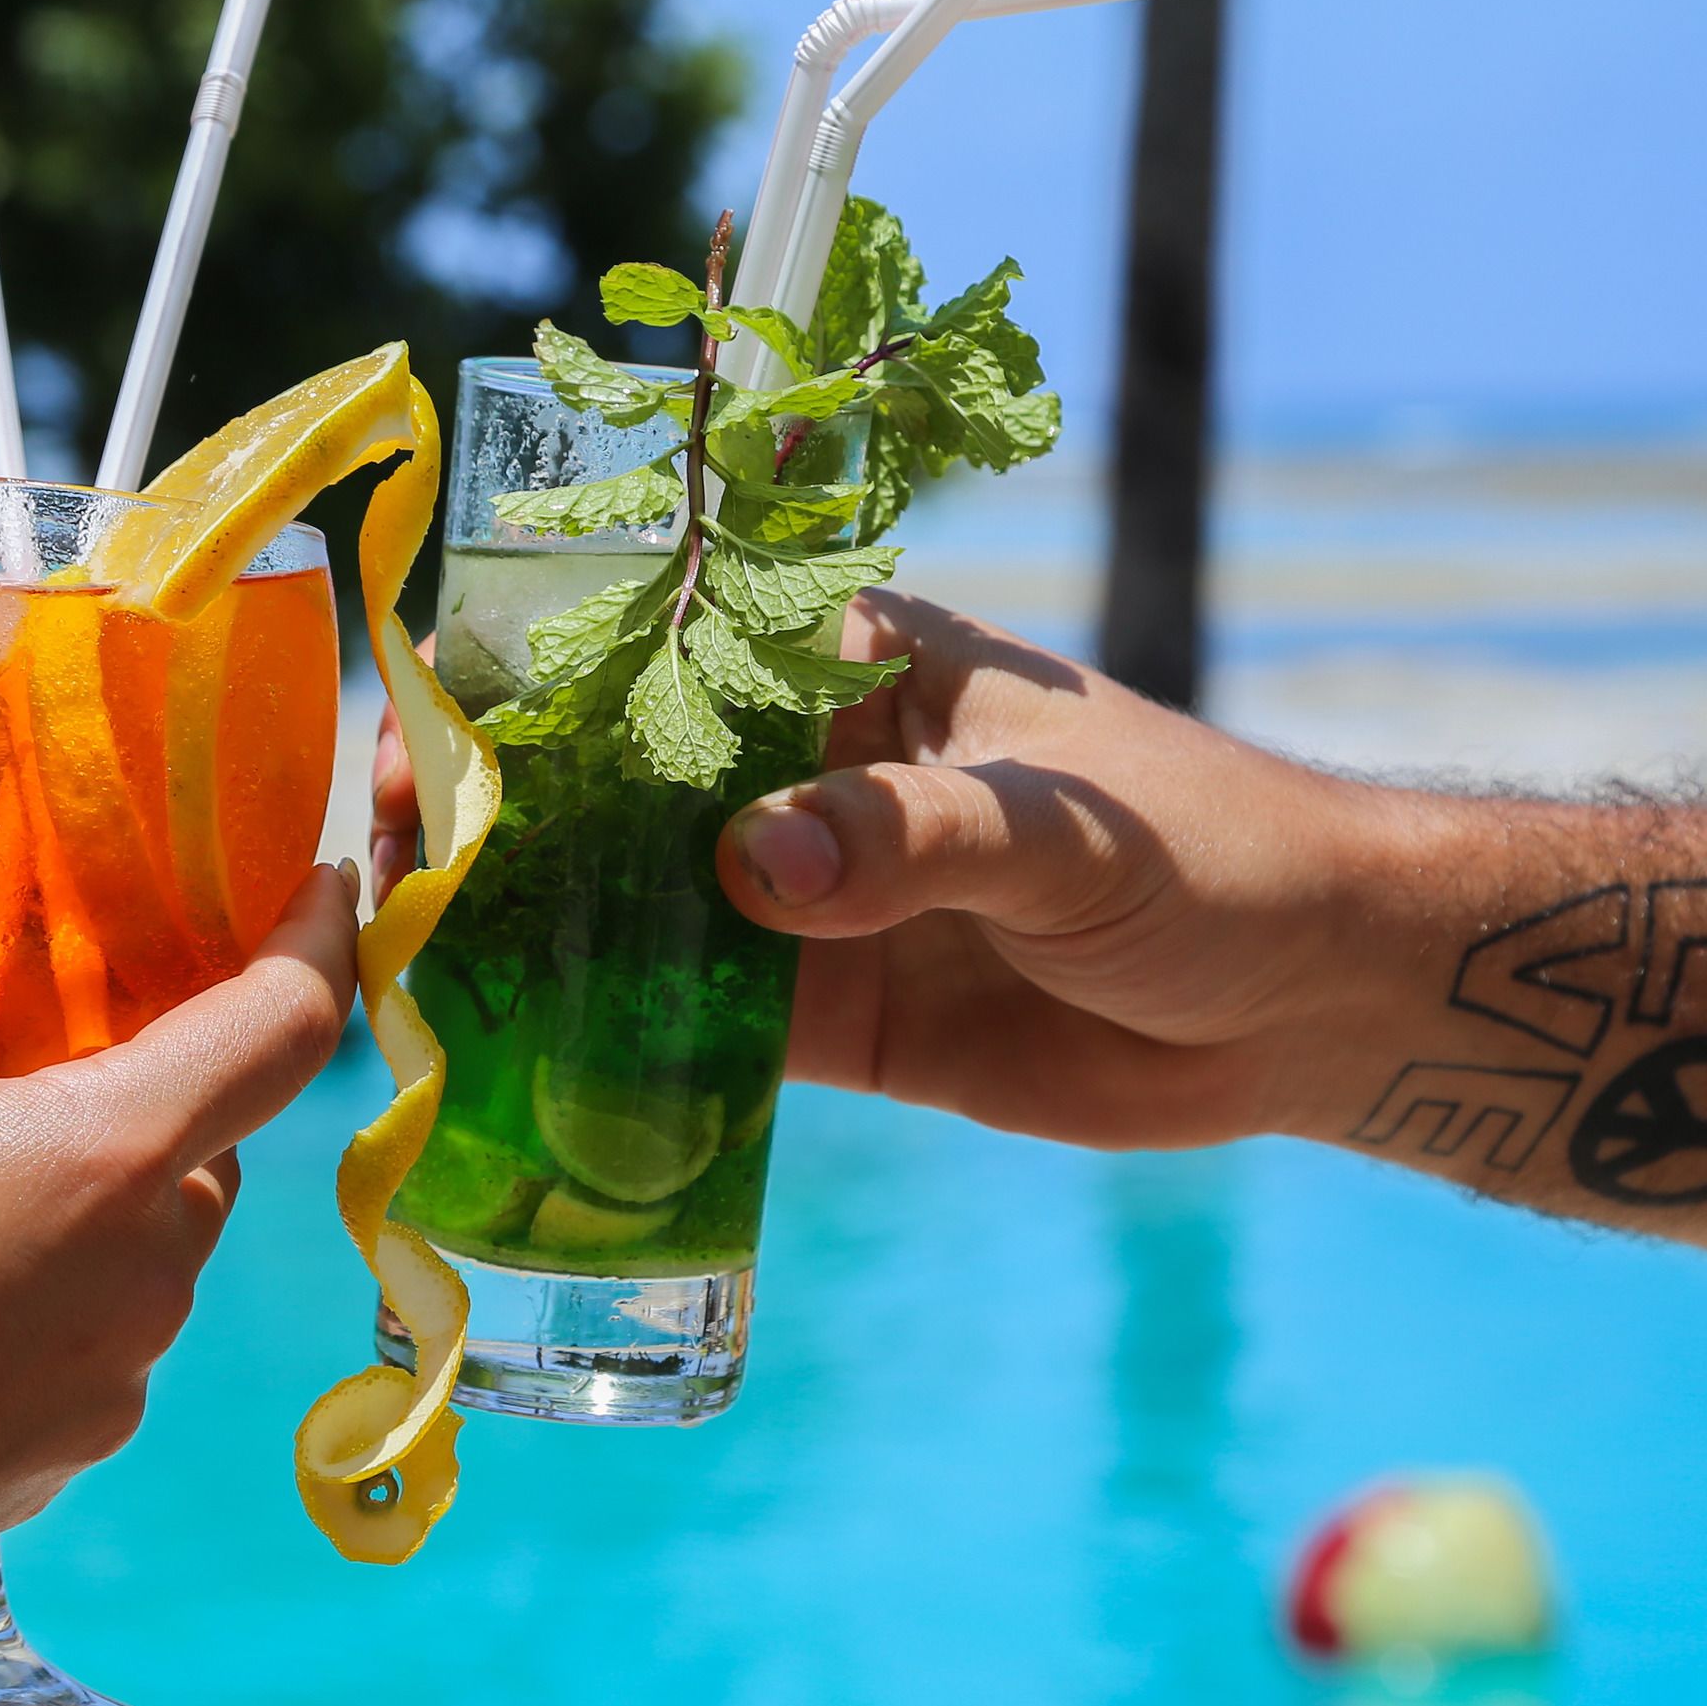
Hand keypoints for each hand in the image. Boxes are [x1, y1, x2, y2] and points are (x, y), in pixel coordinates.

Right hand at [0, 718, 358, 1631]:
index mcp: (108, 1161)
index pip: (285, 1026)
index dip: (318, 938)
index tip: (321, 877)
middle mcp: (144, 1276)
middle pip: (197, 1136)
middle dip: (131, 1074)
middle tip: (24, 1029)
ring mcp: (110, 1384)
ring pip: (131, 1240)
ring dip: (55, 1184)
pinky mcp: (57, 1462)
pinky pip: (76, 1338)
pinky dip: (14, 1287)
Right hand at [366, 592, 1400, 1150]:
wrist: (1317, 1001)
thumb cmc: (1217, 853)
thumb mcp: (1065, 831)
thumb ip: (909, 839)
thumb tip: (746, 872)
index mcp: (858, 666)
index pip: (674, 638)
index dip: (544, 666)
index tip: (438, 707)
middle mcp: (810, 772)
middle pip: (621, 778)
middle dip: (502, 809)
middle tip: (389, 856)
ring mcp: (815, 898)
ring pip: (640, 906)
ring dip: (534, 930)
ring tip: (410, 958)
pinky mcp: (838, 1018)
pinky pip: (698, 1028)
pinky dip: (614, 1046)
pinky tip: (516, 1067)